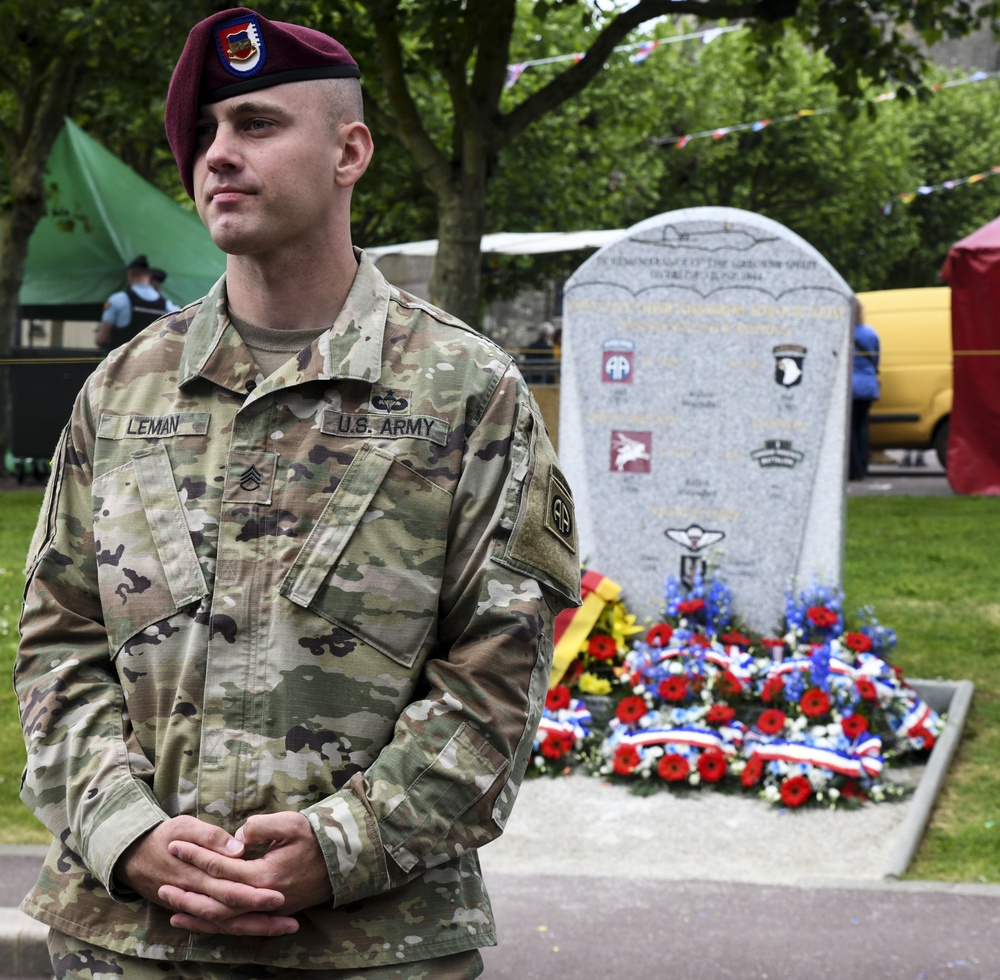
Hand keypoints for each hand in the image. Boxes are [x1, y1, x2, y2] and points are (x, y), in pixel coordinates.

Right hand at [115, 815, 294, 936]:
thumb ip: (210, 836)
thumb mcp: (184, 826)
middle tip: (292, 921)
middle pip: (233, 913)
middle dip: (263, 918)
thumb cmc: (163, 836)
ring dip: (257, 928)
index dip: (255, 895)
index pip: (230, 889)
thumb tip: (237, 848)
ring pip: (228, 924)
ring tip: (286, 927)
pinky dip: (238, 929)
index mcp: (197, 874)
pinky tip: (260, 929)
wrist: (132, 855)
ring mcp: (195, 905)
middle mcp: (197, 895)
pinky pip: (217, 925)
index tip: (280, 896)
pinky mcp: (195, 908)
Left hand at [160, 811, 332, 934]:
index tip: (175, 844)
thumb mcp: (291, 823)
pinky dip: (212, 924)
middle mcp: (261, 898)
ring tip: (169, 905)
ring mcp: (265, 909)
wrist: (346, 861)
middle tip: (162, 880)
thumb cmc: (319, 838)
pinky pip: (235, 924)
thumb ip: (260, 827)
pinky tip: (195, 921)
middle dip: (187, 889)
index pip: (220, 866)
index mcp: (264, 875)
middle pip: (214, 899)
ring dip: (194, 912)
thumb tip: (237, 837)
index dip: (196, 855)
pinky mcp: (270, 913)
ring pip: (222, 919)